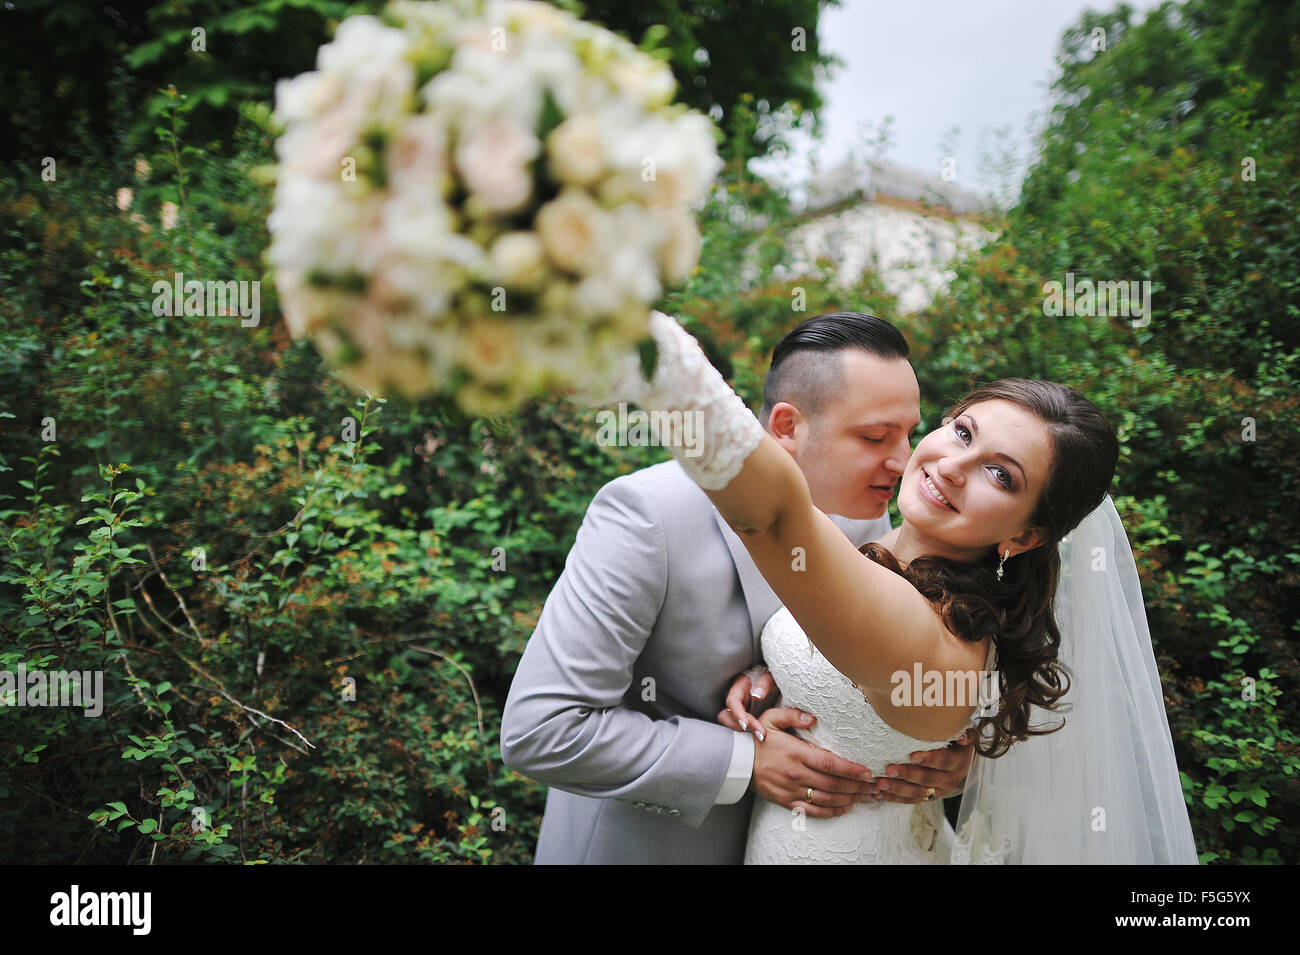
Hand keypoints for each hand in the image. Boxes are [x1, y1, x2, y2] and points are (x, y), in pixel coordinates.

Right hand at [716, 669, 776, 734]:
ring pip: (733, 723)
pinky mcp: (749, 717)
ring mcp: (742, 709)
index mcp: (740, 686)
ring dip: (744, 731)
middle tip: (761, 735)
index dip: (737, 714)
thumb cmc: (775, 675)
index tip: (745, 725)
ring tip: (762, 737)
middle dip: (741, 726)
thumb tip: (756, 695)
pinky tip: (762, 738)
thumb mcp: (772, 676)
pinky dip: (750, 733)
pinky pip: (744, 727)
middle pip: (728, 715)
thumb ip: (765, 683)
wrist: (782, 680)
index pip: (732, 701)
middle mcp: (738, 699)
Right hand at [747, 707, 873, 818]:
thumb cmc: (757, 739)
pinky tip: (845, 807)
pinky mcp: (787, 802)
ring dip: (849, 799)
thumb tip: (812, 717)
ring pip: (827, 799)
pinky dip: (832, 811)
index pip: (830, 763)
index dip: (851, 770)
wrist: (736, 762)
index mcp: (796, 753)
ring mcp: (792, 790)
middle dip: (857, 786)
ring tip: (866, 796)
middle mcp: (796, 774)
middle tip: (874, 786)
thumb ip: (792, 715)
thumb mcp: (770, 719)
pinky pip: (814, 811)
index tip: (867, 772)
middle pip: (833, 784)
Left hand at [870, 730, 974, 803]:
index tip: (911, 756)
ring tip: (880, 784)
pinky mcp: (928, 797)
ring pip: (917, 793)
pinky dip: (895, 798)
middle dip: (907, 775)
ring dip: (897, 789)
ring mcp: (938, 791)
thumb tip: (964, 737)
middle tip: (889, 770)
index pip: (943, 761)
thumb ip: (964, 733)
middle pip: (927, 779)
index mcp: (957, 762)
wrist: (961, 762)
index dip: (928, 759)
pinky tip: (880, 793)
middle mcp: (949, 779)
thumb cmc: (955, 741)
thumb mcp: (962, 734)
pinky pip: (911, 800)